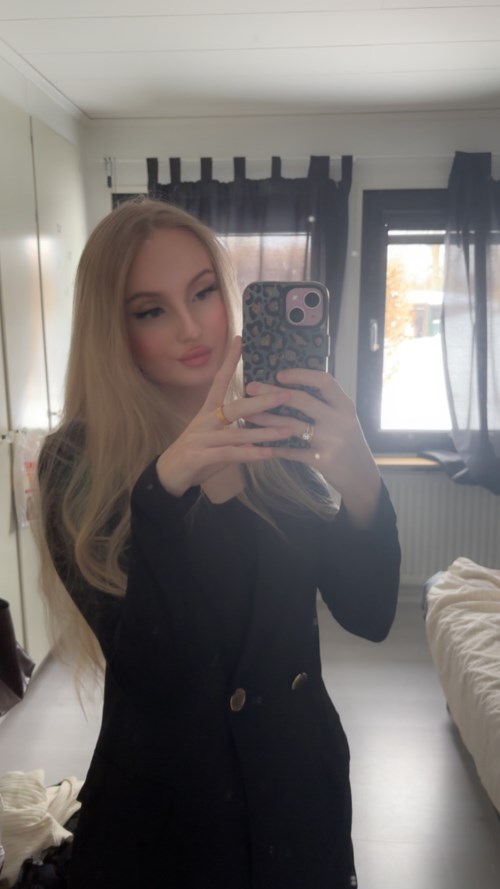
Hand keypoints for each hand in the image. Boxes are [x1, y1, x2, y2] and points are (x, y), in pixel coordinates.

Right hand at [156, 337, 293, 496]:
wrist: (169, 475)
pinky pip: (231, 454)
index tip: (240, 339)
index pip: (219, 380)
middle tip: (287, 395)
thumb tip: (262, 426)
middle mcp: (205, 421)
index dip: (229, 360)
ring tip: (289, 430)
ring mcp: (201, 438)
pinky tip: (270, 454)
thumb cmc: (195, 454)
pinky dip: (252, 454)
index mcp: (207, 411)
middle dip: (263, 401)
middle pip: (236, 407)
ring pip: (238, 433)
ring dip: (265, 432)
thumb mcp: (215, 438)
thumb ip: (236, 430)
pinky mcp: (200, 456)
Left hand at [245, 368, 381, 527]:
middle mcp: (340, 420)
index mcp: (345, 405)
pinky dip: (274, 447)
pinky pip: (291, 451)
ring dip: (266, 419)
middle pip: (302, 400)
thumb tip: (292, 386)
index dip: (301, 375)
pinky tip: (258, 443)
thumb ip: (325, 404)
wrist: (361, 476)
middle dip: (272, 392)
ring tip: (247, 415)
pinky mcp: (322, 460)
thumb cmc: (348, 442)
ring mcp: (331, 441)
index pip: (324, 381)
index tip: (279, 374)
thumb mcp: (343, 419)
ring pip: (291, 425)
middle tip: (250, 388)